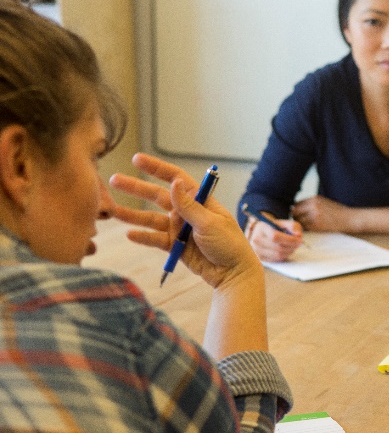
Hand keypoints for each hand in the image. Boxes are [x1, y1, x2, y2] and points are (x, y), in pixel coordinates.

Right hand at [109, 153, 261, 289]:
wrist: (233, 273)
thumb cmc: (229, 244)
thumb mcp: (209, 223)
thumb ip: (189, 206)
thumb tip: (174, 182)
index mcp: (199, 200)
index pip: (175, 178)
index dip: (157, 168)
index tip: (138, 159)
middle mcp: (187, 212)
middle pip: (157, 196)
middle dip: (136, 188)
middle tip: (114, 180)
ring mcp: (180, 229)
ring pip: (151, 219)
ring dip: (133, 215)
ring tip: (112, 211)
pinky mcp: (175, 246)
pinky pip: (155, 239)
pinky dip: (143, 237)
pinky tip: (129, 234)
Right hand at [246, 215, 303, 262]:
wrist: (263, 232)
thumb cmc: (275, 227)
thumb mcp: (285, 223)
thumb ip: (293, 226)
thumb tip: (298, 235)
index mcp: (262, 228)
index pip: (275, 236)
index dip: (289, 240)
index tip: (299, 240)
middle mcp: (256, 239)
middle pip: (278, 247)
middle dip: (292, 247)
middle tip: (298, 244)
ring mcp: (257, 250)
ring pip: (278, 255)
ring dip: (289, 252)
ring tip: (293, 246)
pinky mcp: (260, 258)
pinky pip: (276, 260)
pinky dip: (284, 256)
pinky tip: (286, 250)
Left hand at [291, 195, 351, 231]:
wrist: (348, 218)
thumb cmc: (337, 211)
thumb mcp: (324, 202)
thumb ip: (311, 204)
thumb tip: (295, 208)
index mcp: (314, 199)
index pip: (297, 203)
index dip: (296, 210)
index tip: (297, 214)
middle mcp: (313, 205)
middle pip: (295, 212)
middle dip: (296, 217)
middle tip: (300, 221)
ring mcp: (314, 215)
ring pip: (299, 221)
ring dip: (301, 224)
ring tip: (309, 225)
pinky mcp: (316, 225)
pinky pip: (305, 228)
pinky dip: (306, 229)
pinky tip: (313, 228)